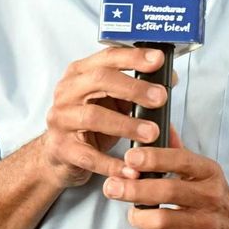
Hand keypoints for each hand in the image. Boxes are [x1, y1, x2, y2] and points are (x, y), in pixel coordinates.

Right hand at [39, 47, 168, 188]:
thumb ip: (137, 89)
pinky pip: (88, 156)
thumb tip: (169, 79)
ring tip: (151, 133)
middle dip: (134, 88)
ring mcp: (60, 119)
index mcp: (80, 73)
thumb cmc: (90, 123)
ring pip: (93, 116)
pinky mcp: (60, 147)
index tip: (158, 61)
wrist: (59, 155)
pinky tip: (132, 170)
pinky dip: (112, 164)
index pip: (108, 57)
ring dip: (126, 125)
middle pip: (100, 80)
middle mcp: (67, 91)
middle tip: (160, 98)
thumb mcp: (112, 101)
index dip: (134, 57)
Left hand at [103, 127, 228, 228]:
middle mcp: (210, 197)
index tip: (130, 158)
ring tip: (133, 213)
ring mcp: (206, 225)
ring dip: (139, 216)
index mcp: (209, 172)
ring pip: (162, 221)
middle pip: (168, 191)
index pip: (180, 160)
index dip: (153, 158)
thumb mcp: (202, 171)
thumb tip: (159, 124)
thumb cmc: (214, 199)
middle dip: (134, 189)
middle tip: (112, 187)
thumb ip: (177, 150)